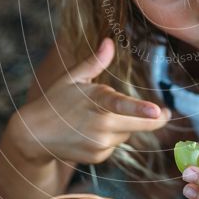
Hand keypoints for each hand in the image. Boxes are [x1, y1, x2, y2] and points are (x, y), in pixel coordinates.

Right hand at [12, 37, 171, 165]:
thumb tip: (109, 41)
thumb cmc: (55, 100)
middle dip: (154, 119)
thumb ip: (95, 62)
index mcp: (96, 101)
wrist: (34, 135)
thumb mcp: (73, 77)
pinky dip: (111, 138)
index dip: (141, 109)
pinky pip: (115, 145)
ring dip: (123, 125)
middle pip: (139, 125)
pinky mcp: (98, 156)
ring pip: (127, 133)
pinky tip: (92, 132)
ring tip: (99, 117)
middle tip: (164, 113)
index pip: (121, 105)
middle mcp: (100, 125)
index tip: (159, 112)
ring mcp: (99, 144)